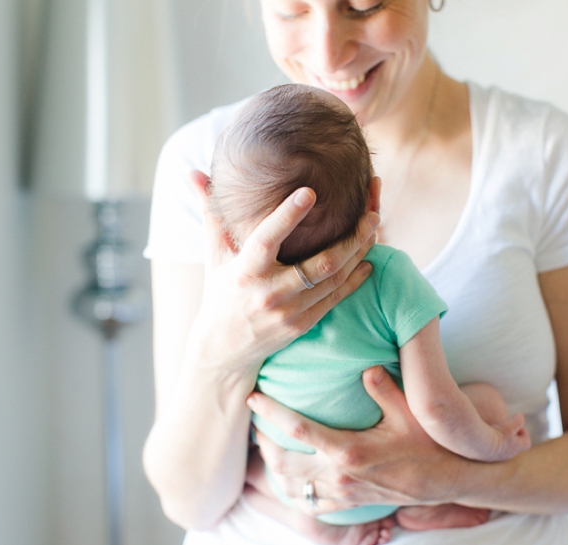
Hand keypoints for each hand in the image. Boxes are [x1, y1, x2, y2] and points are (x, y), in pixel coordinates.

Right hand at [187, 170, 379, 376]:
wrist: (223, 348)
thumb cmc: (220, 290)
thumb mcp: (214, 254)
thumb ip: (210, 212)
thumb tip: (194, 172)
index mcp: (245, 271)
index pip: (267, 240)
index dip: (287, 216)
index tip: (309, 191)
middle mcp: (268, 293)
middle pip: (319, 263)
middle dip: (351, 237)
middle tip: (371, 212)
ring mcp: (288, 312)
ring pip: (333, 279)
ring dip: (358, 253)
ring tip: (373, 229)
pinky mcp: (302, 325)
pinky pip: (336, 298)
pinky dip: (355, 278)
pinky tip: (367, 260)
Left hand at [247, 365, 470, 513]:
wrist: (447, 480)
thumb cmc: (428, 443)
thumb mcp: (408, 411)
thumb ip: (382, 387)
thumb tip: (364, 365)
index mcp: (349, 450)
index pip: (298, 429)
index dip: (271, 412)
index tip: (253, 396)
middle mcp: (340, 475)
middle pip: (283, 462)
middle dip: (262, 441)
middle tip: (254, 421)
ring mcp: (343, 493)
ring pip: (291, 486)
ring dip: (272, 467)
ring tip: (264, 446)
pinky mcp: (349, 504)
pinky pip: (310, 504)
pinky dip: (293, 491)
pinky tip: (289, 478)